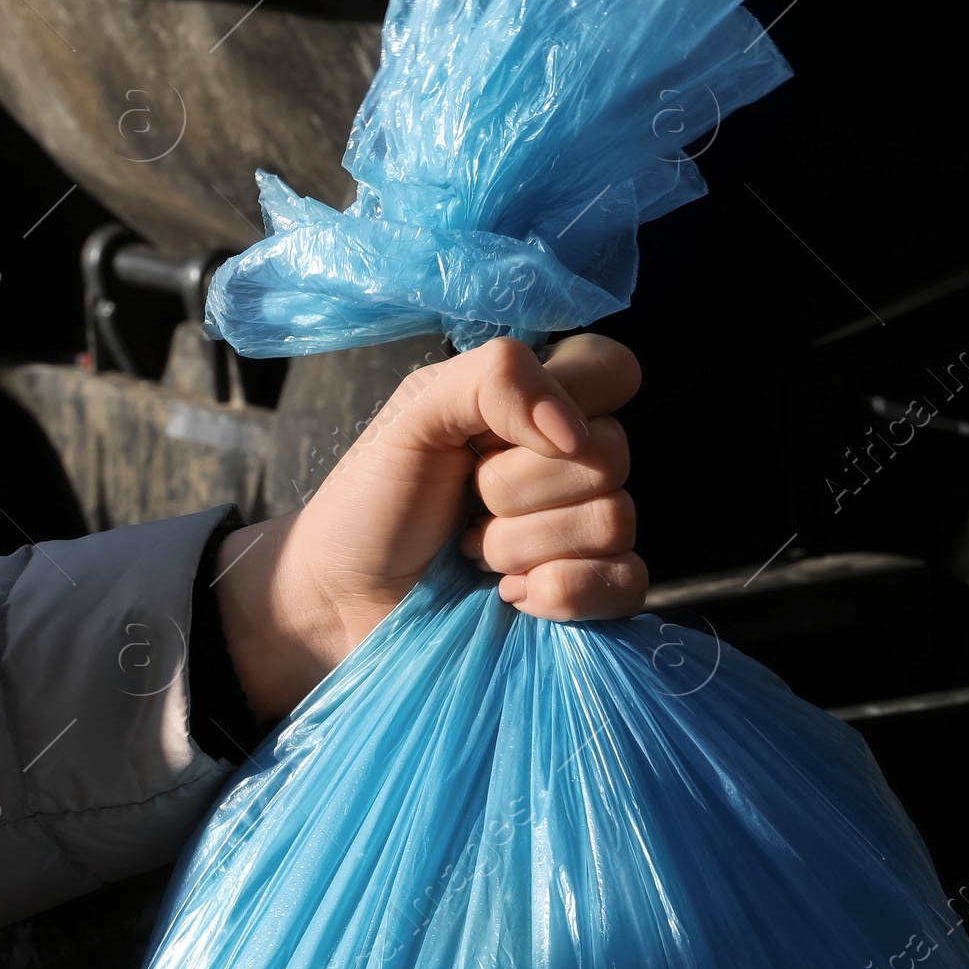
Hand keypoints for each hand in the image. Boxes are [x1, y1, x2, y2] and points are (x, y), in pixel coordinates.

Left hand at [213, 332, 644, 718]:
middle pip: (612, 454)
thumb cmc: (371, 503)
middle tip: (465, 505)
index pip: (613, 370)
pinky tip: (510, 596)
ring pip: (613, 521)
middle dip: (516, 487)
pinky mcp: (585, 598)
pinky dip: (563, 593)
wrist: (341, 598)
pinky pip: (627, 585)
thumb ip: (490, 380)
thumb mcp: (414, 415)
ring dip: (522, 544)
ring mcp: (582, 534)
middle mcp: (570, 463)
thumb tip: (569, 430)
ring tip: (471, 553)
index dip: (573, 397)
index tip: (498, 434)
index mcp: (536, 405)